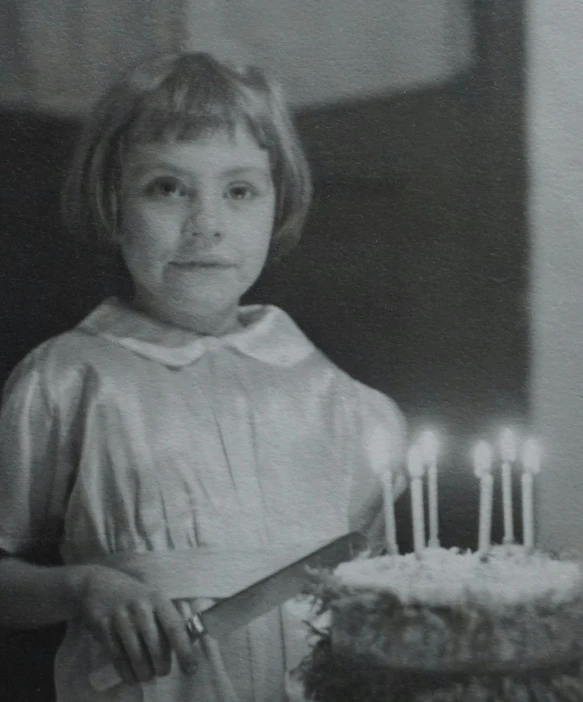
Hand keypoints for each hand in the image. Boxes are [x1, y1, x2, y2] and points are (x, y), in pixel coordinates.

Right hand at [78, 565, 197, 685]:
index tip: (191, 668)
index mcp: (158, 599)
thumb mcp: (156, 599)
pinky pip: (117, 656)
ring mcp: (120, 616)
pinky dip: (126, 672)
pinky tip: (132, 677)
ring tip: (148, 676)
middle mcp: (140, 607)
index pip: (175, 627)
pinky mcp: (103, 626)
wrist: (101, 585)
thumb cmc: (136, 596)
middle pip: (155, 644)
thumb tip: (192, 641)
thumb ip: (172, 618)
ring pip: (136, 653)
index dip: (184, 650)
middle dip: (162, 665)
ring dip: (144, 671)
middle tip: (163, 672)